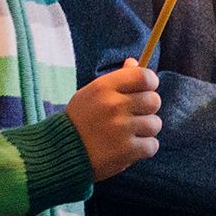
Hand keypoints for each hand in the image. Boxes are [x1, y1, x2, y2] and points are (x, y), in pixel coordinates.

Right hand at [67, 58, 161, 180]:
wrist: (60, 153)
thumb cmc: (80, 120)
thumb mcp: (92, 93)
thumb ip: (116, 79)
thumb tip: (135, 62)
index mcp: (104, 87)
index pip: (144, 76)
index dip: (150, 83)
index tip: (146, 90)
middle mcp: (114, 105)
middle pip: (154, 100)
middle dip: (147, 109)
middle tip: (134, 115)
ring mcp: (120, 129)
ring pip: (155, 124)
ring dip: (146, 130)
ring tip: (129, 133)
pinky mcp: (125, 151)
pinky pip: (152, 146)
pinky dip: (144, 149)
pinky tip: (129, 147)